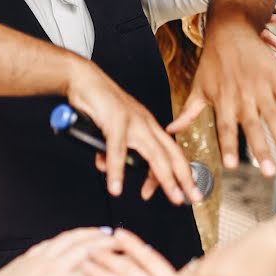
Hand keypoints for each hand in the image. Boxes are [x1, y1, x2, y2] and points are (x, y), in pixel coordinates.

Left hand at [0, 227, 115, 275]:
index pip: (96, 270)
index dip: (115, 265)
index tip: (129, 261)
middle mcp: (51, 269)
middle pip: (86, 248)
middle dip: (107, 242)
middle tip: (123, 240)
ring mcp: (38, 260)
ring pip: (68, 239)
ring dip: (87, 233)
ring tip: (101, 232)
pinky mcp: (25, 259)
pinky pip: (50, 242)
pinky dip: (65, 237)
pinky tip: (69, 238)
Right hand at [66, 62, 201, 204]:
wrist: (84, 78)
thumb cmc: (98, 102)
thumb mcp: (110, 131)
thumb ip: (110, 151)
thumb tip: (107, 168)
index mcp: (148, 125)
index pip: (169, 153)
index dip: (176, 174)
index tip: (179, 193)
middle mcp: (145, 123)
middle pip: (171, 154)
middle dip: (184, 178)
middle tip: (192, 197)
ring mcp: (133, 122)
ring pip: (154, 155)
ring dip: (163, 179)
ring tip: (169, 197)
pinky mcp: (116, 121)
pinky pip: (118, 151)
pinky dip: (117, 170)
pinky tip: (116, 186)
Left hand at [169, 21, 275, 176]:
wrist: (230, 30)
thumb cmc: (212, 62)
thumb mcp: (198, 87)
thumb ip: (188, 112)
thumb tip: (170, 131)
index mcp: (222, 102)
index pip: (225, 129)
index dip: (228, 147)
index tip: (230, 166)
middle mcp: (242, 97)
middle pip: (252, 128)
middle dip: (261, 151)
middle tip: (270, 174)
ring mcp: (259, 87)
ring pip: (273, 116)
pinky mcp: (274, 77)